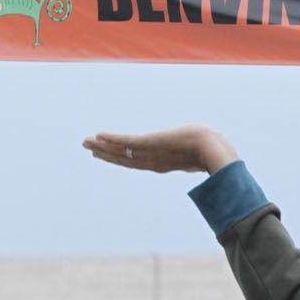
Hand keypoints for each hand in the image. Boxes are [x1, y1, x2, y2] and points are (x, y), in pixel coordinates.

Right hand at [83, 124, 237, 174]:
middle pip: (124, 158)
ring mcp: (151, 153)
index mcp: (163, 164)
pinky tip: (99, 135)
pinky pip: (127, 141)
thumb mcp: (196, 153)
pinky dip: (112, 139)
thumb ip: (191, 159)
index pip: (135, 162)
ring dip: (102, 146)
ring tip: (86, 141)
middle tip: (87, 146)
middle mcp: (153, 161)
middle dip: (105, 152)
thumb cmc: (211, 150)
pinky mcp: (151, 143)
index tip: (105, 154)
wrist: (213, 149)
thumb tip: (197, 161)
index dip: (119, 158)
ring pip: (121, 151)